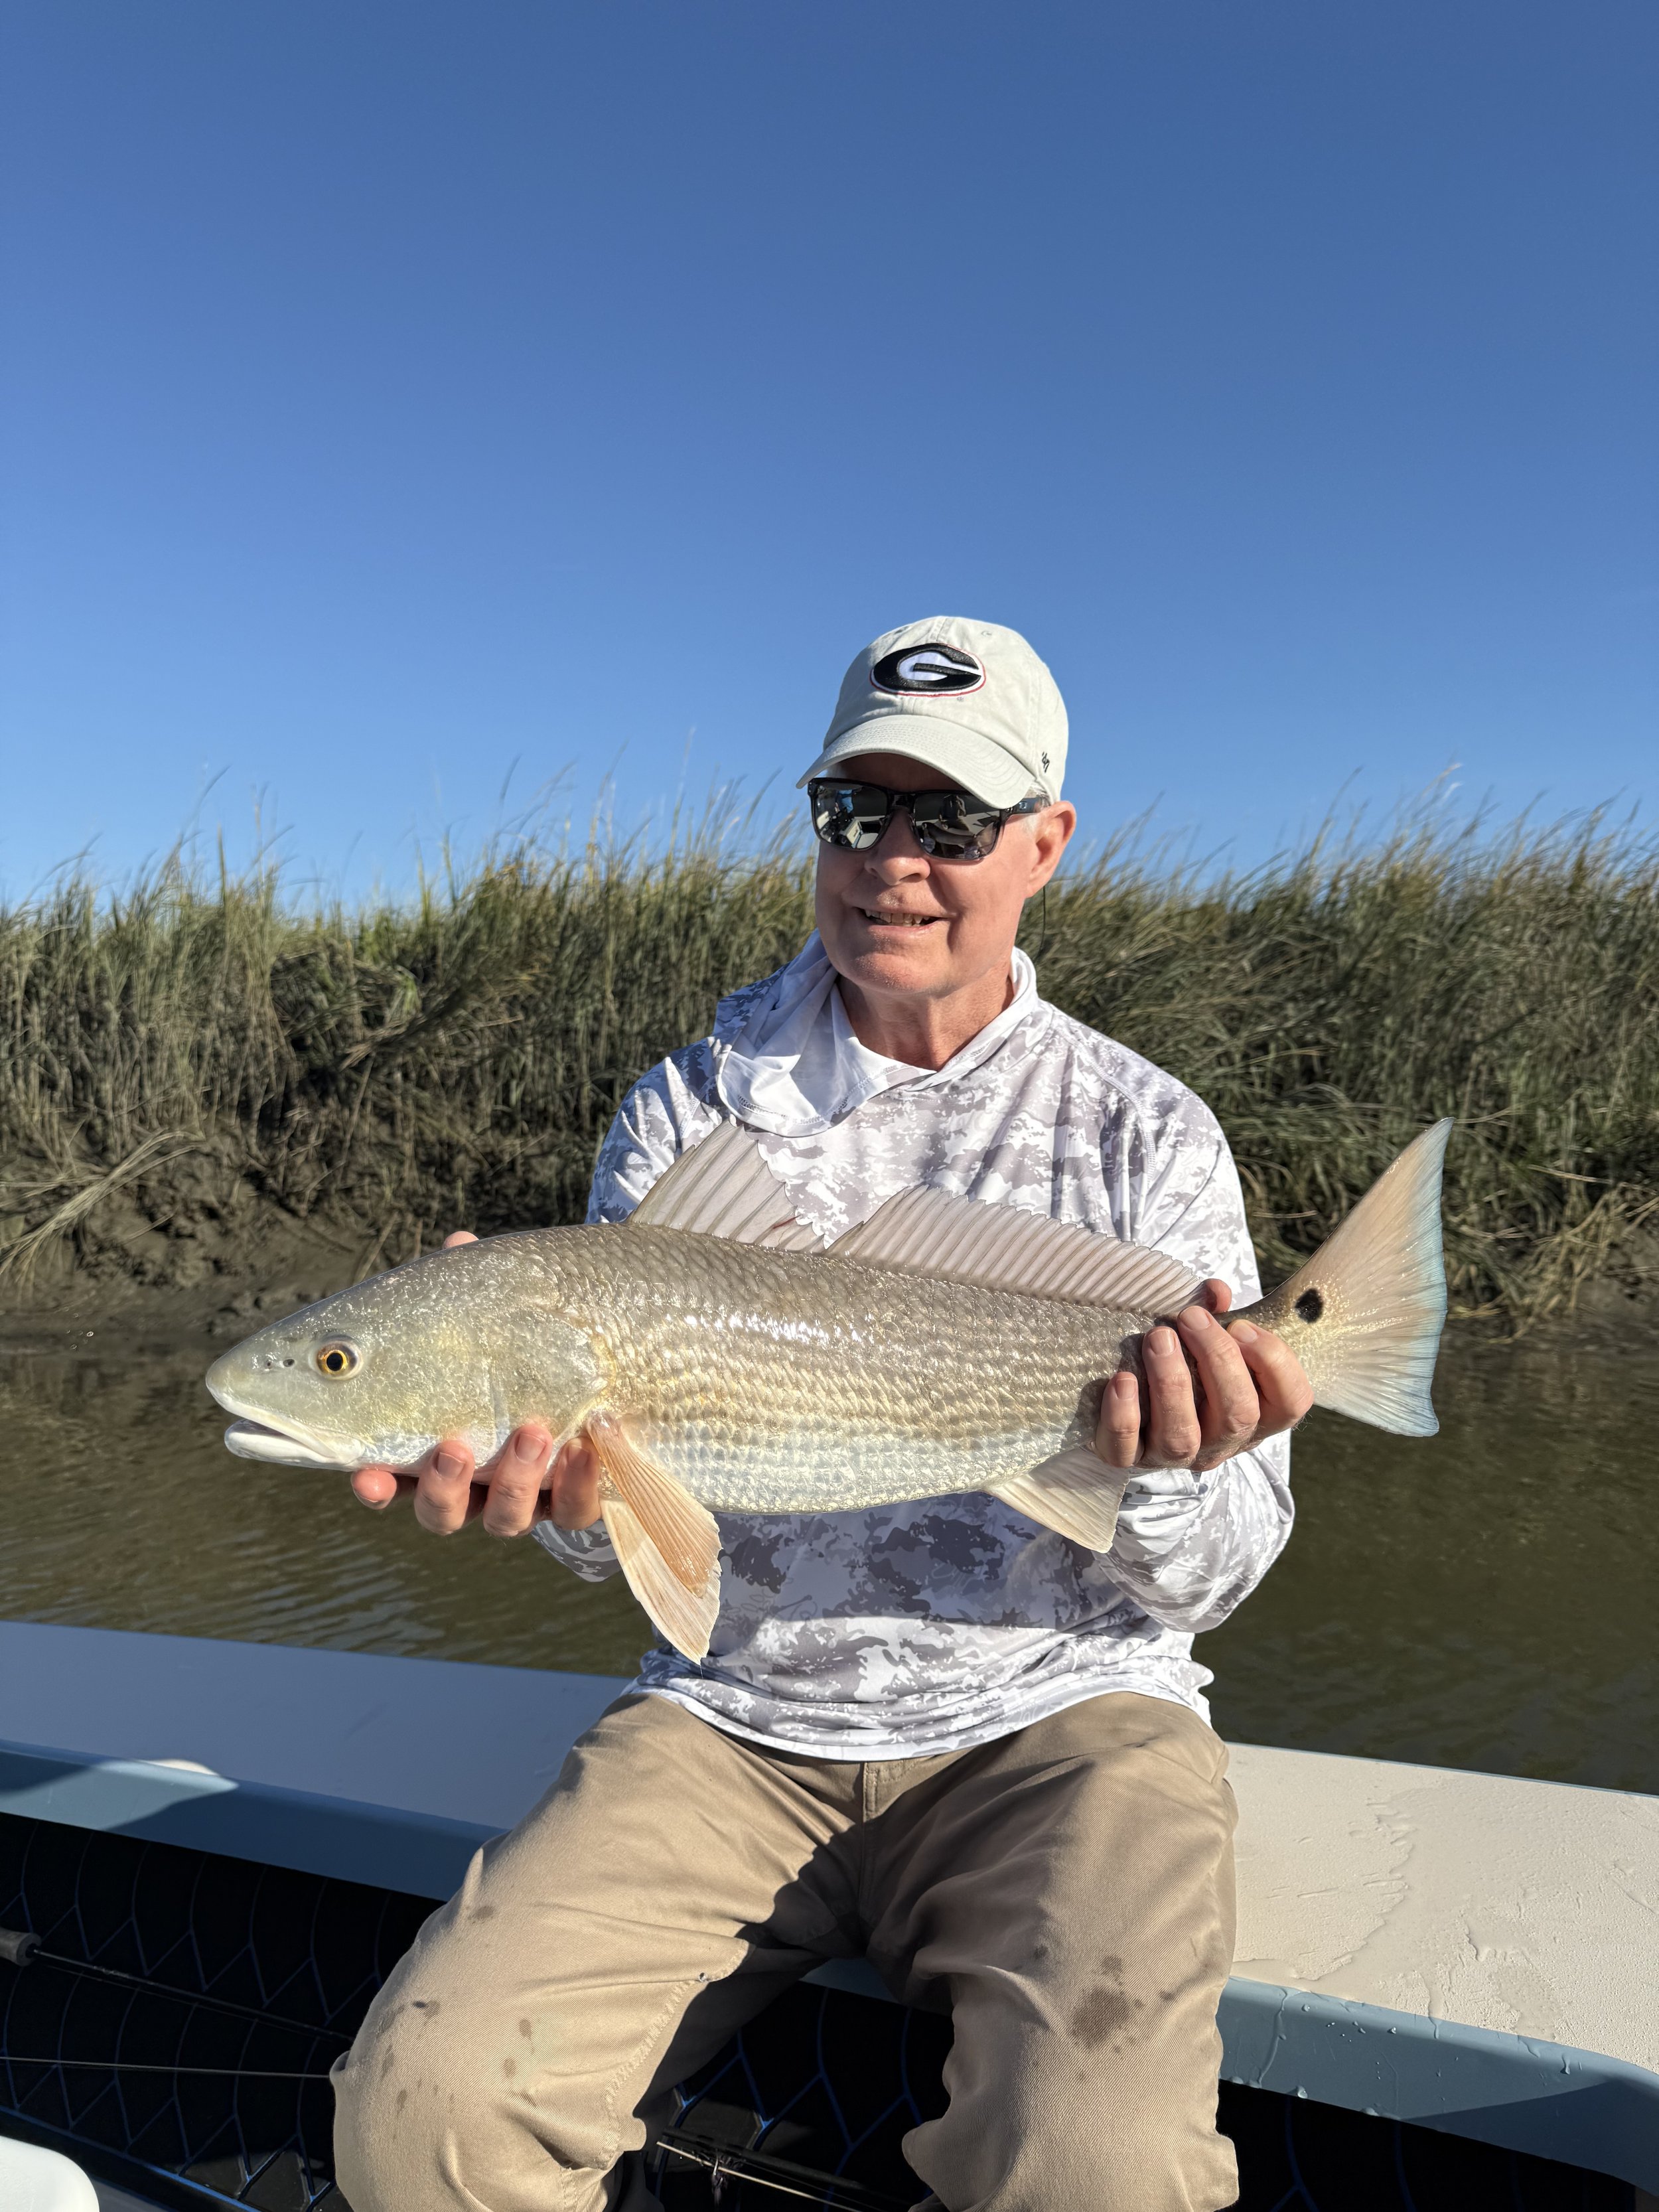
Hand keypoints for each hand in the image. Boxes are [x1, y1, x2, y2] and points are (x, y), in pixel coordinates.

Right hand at [348, 1230, 603, 1536]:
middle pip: (441, 1512)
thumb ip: (473, 1293)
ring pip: (505, 1518)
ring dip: (514, 1481)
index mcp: (434, 1449)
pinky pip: (573, 1510)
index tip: (365, 1473)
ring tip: (532, 1432)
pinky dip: (577, 1483)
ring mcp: (525, 1498)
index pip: (391, 1480)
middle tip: (454, 1448)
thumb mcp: (498, 1318)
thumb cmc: (526, 1346)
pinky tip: (587, 1445)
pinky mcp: (574, 1500)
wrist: (605, 1371)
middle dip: (443, 1487)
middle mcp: (474, 1486)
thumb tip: (459, 1242)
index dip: (376, 1486)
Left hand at [1093, 1280, 1312, 1474]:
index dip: (1273, 1361)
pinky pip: (1126, 1448)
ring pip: (1182, 1436)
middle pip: (1238, 1415)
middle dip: (1217, 1359)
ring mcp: (1174, 1455)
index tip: (1241, 1324)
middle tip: (1190, 1318)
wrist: (1130, 1406)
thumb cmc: (1184, 1366)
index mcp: (1255, 1414)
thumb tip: (1215, 1292)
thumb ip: (1218, 1315)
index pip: (1290, 1402)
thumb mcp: (1209, 1341)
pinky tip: (1123, 1379)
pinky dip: (1124, 1414)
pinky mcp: (1127, 1458)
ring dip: (1171, 1382)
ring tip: (1157, 1338)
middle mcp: (1220, 1442)